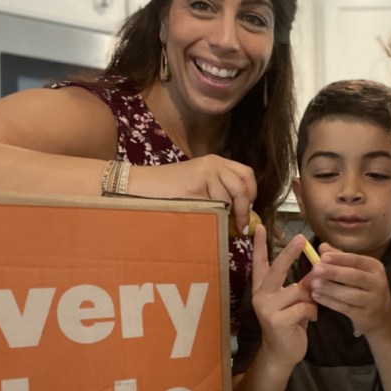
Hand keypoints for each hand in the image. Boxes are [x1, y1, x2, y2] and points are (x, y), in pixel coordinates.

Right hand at [131, 154, 257, 235]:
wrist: (138, 185)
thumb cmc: (166, 191)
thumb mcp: (198, 184)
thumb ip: (218, 190)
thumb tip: (240, 214)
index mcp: (215, 162)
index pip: (246, 175)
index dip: (252, 194)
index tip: (248, 210)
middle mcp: (213, 164)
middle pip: (243, 188)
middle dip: (245, 210)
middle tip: (241, 227)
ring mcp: (204, 174)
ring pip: (229, 199)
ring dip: (229, 216)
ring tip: (223, 228)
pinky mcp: (195, 186)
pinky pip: (214, 207)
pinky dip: (214, 218)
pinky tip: (207, 223)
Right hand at [249, 226, 316, 366]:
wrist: (283, 353)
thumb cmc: (290, 324)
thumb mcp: (295, 301)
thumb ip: (299, 286)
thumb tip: (314, 272)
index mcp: (264, 289)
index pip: (260, 263)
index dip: (259, 246)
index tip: (259, 227)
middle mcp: (261, 295)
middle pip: (277, 269)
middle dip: (290, 253)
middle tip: (301, 238)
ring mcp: (267, 307)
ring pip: (299, 290)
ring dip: (311, 299)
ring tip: (309, 311)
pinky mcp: (276, 320)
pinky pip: (304, 306)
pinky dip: (312, 312)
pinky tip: (309, 320)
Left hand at [306, 248, 390, 335]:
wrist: (381, 316)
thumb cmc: (365, 288)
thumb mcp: (357, 271)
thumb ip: (340, 258)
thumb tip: (323, 246)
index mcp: (374, 267)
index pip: (357, 260)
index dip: (340, 258)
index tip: (323, 257)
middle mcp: (377, 282)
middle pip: (355, 276)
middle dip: (334, 272)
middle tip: (315, 269)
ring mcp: (373, 301)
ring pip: (350, 294)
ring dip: (330, 288)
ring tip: (314, 284)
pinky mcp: (365, 316)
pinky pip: (345, 308)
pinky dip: (330, 302)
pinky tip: (317, 296)